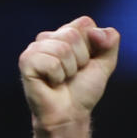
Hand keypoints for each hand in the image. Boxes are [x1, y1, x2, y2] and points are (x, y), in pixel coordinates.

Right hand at [19, 16, 119, 131]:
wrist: (70, 114)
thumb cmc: (83, 90)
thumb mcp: (104, 64)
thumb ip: (110, 43)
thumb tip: (101, 31)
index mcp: (65, 33)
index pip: (85, 23)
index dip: (92, 46)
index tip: (86, 63)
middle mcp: (48, 37)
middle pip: (73, 35)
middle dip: (81, 59)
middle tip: (73, 74)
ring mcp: (35, 48)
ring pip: (62, 49)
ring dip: (69, 70)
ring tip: (62, 79)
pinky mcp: (26, 61)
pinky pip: (51, 62)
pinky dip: (57, 77)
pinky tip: (51, 83)